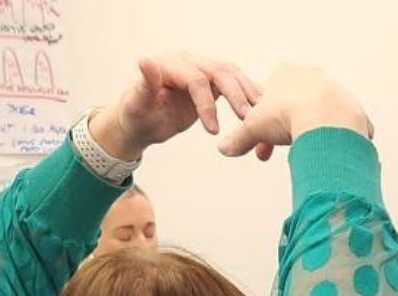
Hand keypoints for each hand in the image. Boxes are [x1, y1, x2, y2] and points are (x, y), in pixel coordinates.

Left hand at [92, 53, 260, 160]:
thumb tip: (146, 61)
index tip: (213, 132)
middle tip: (248, 122)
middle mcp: (189, 61)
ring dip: (249, 95)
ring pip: (233, 76)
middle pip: (221, 72)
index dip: (207, 104)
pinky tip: (261, 114)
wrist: (143, 119)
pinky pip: (237, 85)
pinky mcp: (214, 82)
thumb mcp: (136, 104)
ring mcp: (203, 69)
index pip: (196, 79)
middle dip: (236, 97)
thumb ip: (144, 84)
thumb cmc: (137, 115)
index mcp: (170, 64)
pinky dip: (250, 98)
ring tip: (258, 119)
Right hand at [218, 64, 369, 159]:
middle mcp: (312, 76)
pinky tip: (331, 153)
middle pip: (295, 110)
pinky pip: (344, 127)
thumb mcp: (256, 127)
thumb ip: (240, 137)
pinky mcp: (352, 107)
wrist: (326, 118)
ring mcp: (334, 89)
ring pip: (318, 118)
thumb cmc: (289, 115)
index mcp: (285, 73)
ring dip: (311, 136)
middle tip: (283, 155)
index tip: (264, 151)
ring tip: (308, 154)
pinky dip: (338, 141)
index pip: (270, 103)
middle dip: (287, 134)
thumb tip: (224, 150)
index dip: (263, 129)